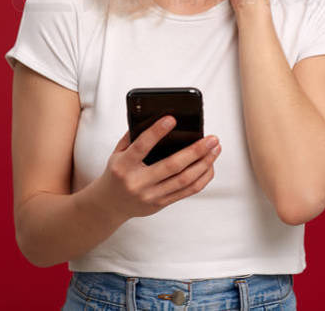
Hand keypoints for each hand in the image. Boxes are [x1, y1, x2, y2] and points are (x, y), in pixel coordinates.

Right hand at [92, 116, 221, 218]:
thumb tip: (157, 119)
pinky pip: (187, 191)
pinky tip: (209, 165)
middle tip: (212, 138)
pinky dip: (202, 177)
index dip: (156, 132)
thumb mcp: (117, 153)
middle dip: (195, 151)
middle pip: (172, 166)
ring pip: (184, 180)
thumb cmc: (116, 172)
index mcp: (123, 166)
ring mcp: (151, 196)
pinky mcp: (161, 204)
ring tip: (215, 149)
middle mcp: (138, 182)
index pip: (141, 147)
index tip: (172, 119)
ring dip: (204, 163)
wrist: (109, 204)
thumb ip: (133, 137)